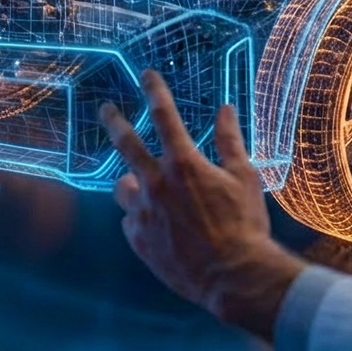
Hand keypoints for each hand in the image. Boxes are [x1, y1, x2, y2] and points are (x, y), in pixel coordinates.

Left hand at [99, 69, 305, 339]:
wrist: (233, 276)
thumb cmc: (245, 224)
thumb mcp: (244, 177)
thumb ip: (230, 141)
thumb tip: (224, 108)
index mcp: (185, 164)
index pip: (165, 116)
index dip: (155, 91)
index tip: (146, 74)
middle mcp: (157, 185)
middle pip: (126, 145)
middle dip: (115, 122)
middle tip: (106, 109)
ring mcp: (144, 215)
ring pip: (122, 188)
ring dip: (132, 182)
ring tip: (143, 186)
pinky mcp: (139, 242)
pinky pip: (131, 221)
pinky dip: (141, 217)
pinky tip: (157, 223)